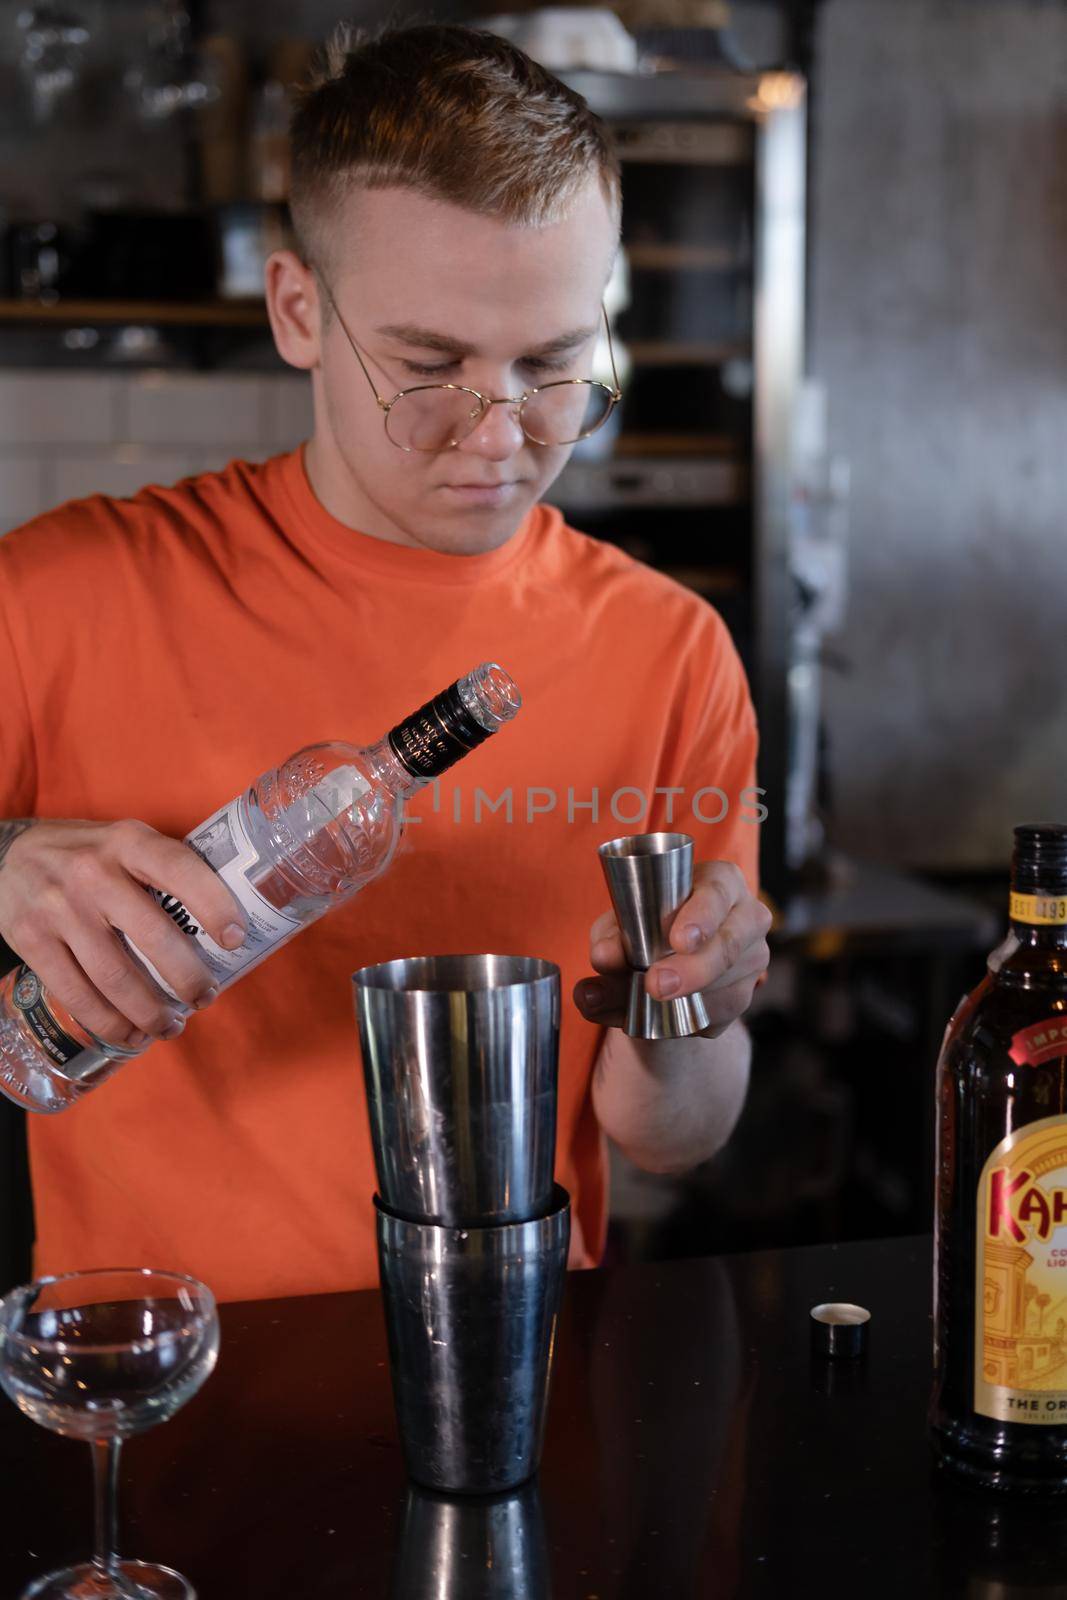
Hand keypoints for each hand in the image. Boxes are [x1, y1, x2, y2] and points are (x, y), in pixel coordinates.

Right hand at [0, 818, 247, 1048]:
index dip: (214, 905)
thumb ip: (163, 870)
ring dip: (151, 1013)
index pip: (180, 869)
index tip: (236, 939)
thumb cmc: (86, 854)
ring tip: (171, 1027)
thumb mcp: (124, 841)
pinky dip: (109, 1023)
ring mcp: (59, 909)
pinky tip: (130, 1034)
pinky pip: (77, 994)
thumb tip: (222, 923)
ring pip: (116, 977)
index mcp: (127, 841)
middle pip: (152, 937)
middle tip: (205, 998)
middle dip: (188, 978)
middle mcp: (92, 873)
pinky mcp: (31, 942)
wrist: (6, 856)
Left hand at [572, 860, 771, 1038]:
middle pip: (729, 945)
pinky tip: (661, 1019)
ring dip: (684, 1002)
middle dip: (693, 970)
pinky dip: (687, 1022)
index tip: (680, 941)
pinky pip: (720, 1016)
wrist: (657, 965)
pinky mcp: (744, 996)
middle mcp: (747, 918)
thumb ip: (609, 938)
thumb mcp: (620, 924)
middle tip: (656, 985)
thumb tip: (605, 957)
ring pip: (729, 988)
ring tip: (643, 1005)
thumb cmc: (643, 926)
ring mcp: (752, 960)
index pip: (719, 892)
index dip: (702, 915)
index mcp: (720, 882)